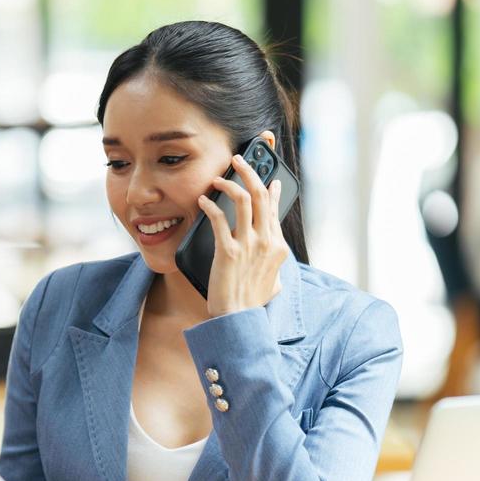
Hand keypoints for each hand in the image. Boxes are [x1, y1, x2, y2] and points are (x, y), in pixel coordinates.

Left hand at [196, 153, 287, 316]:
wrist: (238, 320)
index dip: (271, 189)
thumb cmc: (252, 304)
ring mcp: (248, 245)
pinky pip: (219, 219)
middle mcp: (266, 242)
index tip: (268, 177)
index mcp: (277, 247)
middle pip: (261, 195)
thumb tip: (277, 266)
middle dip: (249, 171)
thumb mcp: (274, 283)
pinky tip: (202, 201)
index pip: (274, 208)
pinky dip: (209, 206)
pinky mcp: (229, 251)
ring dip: (230, 183)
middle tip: (238, 160)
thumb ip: (276, 269)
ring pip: (244, 200)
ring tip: (218, 178)